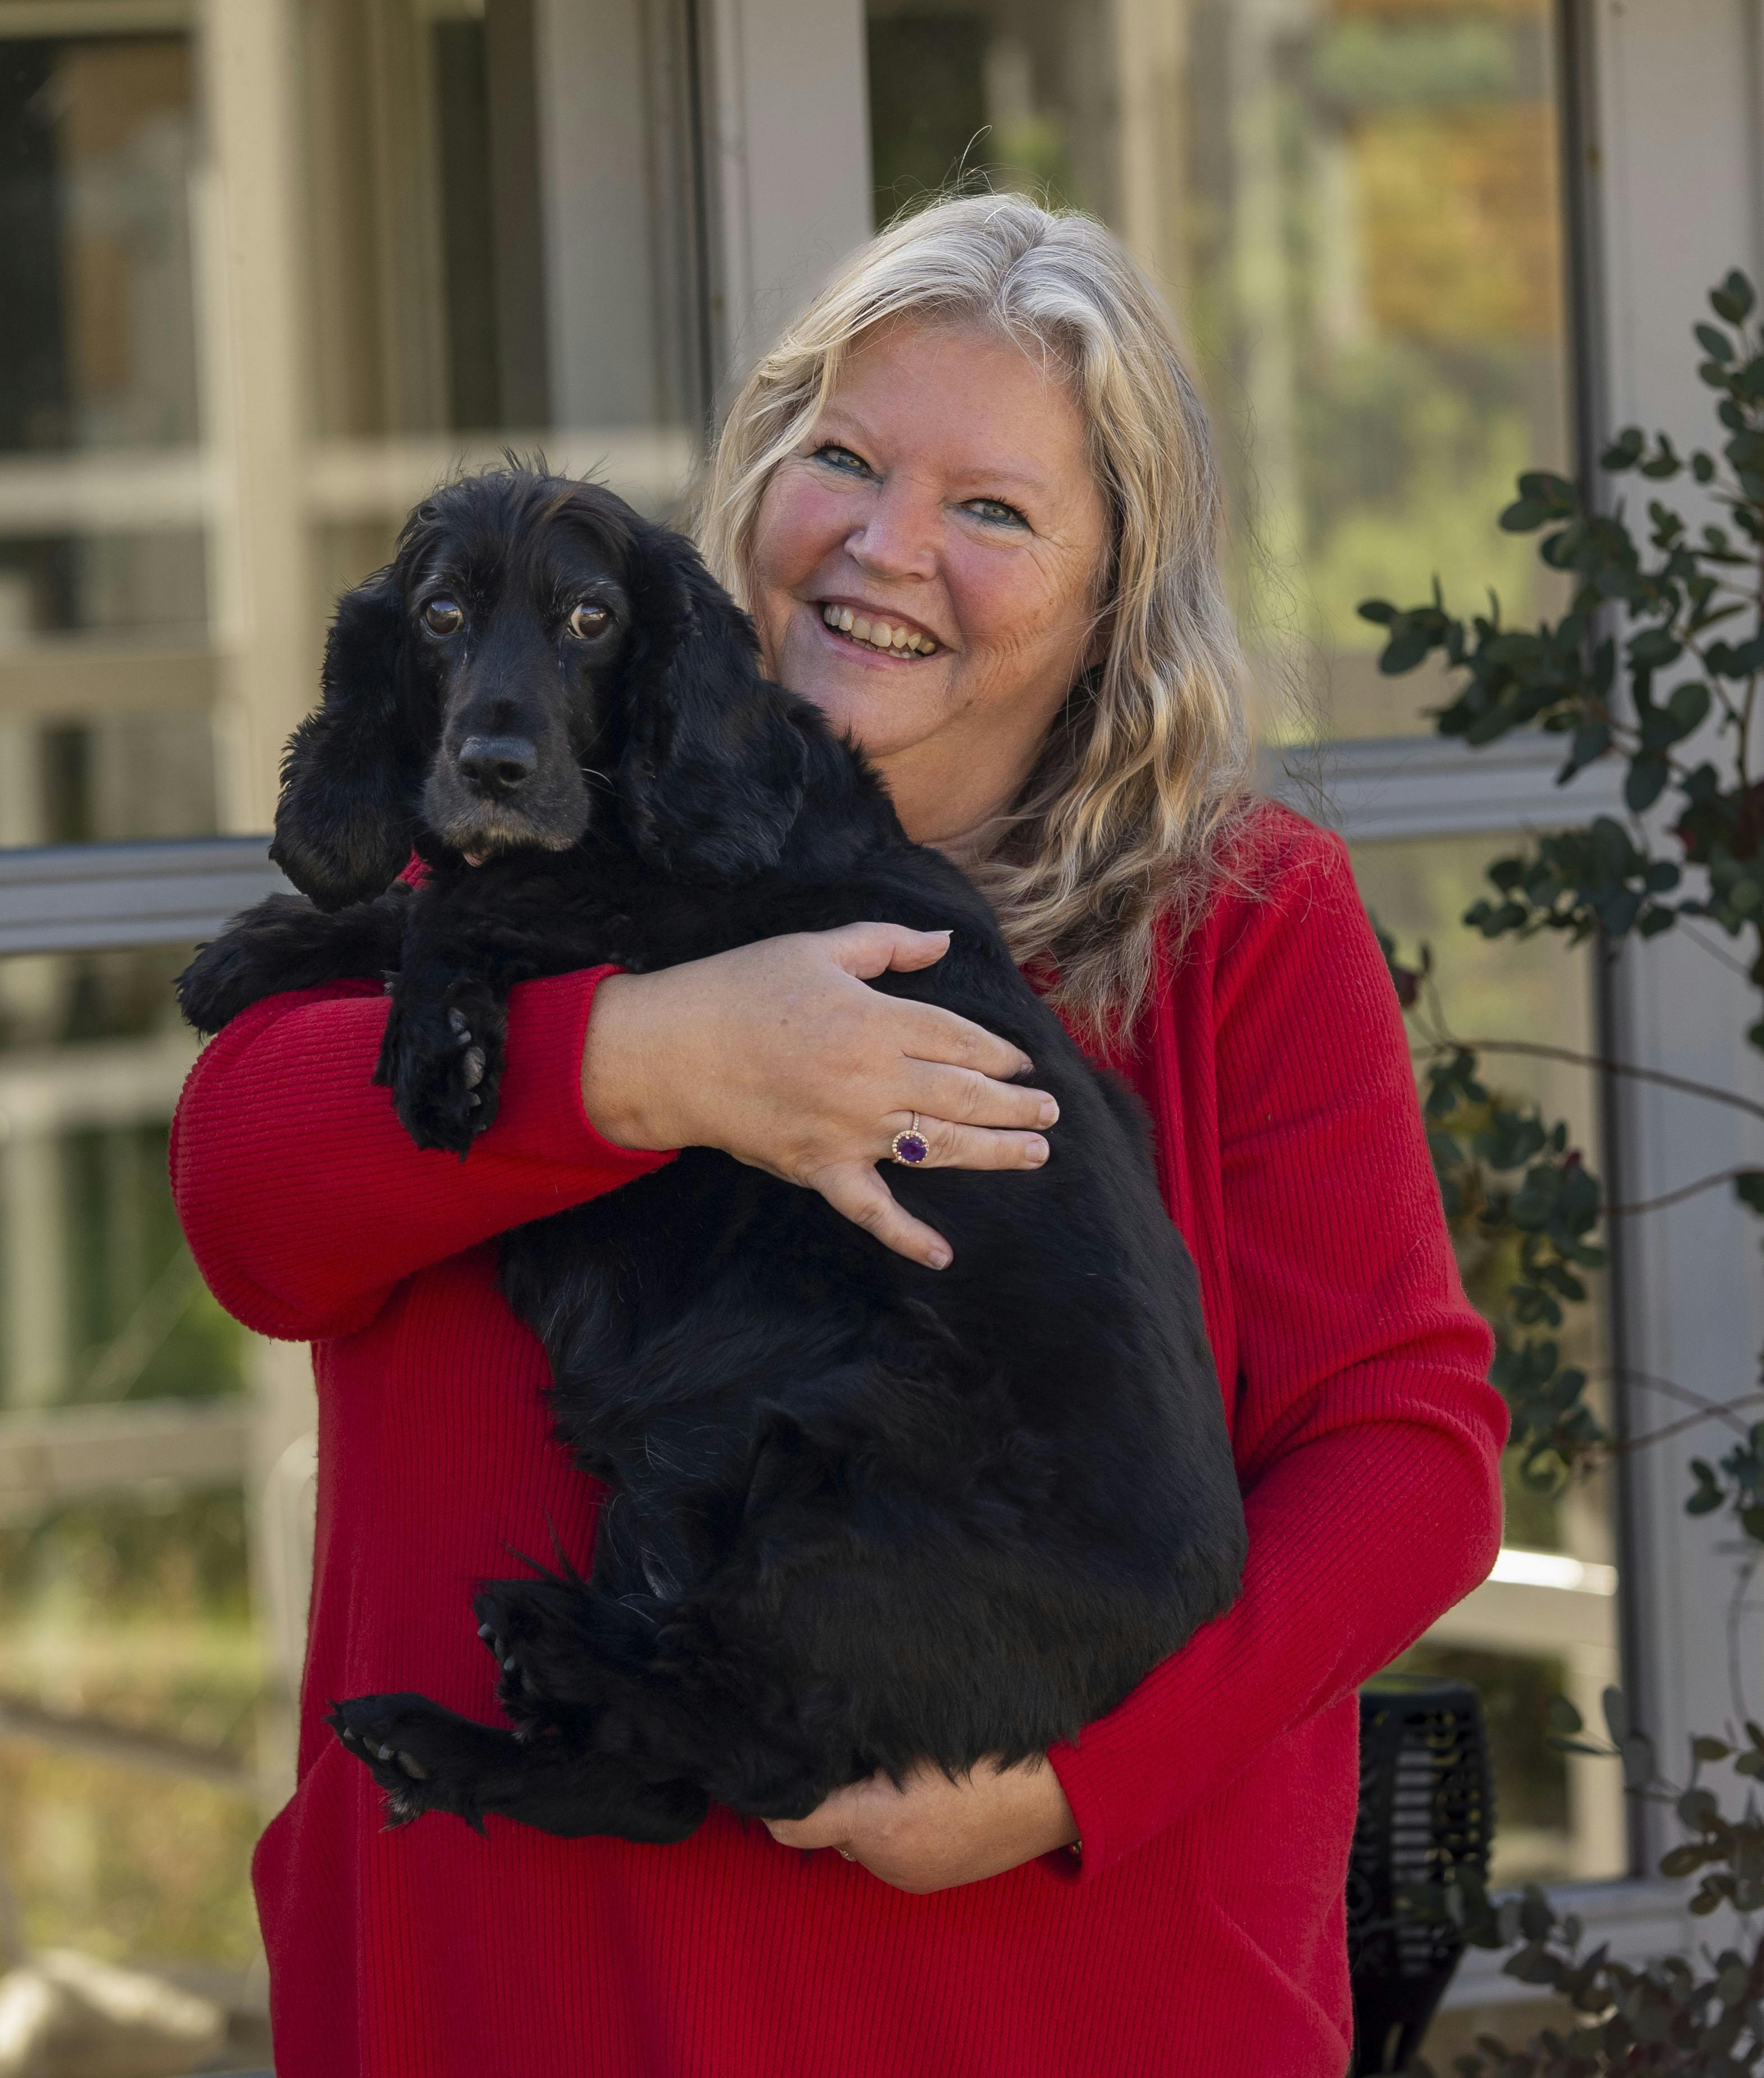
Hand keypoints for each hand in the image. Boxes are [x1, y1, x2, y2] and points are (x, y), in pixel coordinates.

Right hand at [579, 923, 1057, 1266]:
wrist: (671, 1050)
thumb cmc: (741, 989)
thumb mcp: (817, 950)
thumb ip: (886, 946)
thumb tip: (944, 942)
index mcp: (875, 1021)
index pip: (959, 1040)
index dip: (998, 1051)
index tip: (1020, 1061)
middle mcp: (873, 1079)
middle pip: (964, 1094)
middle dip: (1014, 1104)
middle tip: (1049, 1110)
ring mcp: (849, 1131)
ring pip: (938, 1146)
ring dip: (993, 1153)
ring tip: (1035, 1153)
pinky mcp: (819, 1169)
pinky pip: (872, 1210)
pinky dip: (907, 1236)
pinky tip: (942, 1255)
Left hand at [763, 1755, 1078, 1892]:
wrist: (1069, 1787)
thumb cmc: (995, 1745)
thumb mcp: (919, 1729)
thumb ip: (862, 1738)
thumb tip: (815, 1728)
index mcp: (879, 1824)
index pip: (789, 1824)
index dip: (775, 1792)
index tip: (776, 1757)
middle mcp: (887, 1861)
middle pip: (827, 1826)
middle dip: (831, 1791)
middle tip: (847, 1744)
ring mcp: (912, 1876)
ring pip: (860, 1837)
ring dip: (864, 1807)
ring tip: (890, 1761)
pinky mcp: (935, 1879)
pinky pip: (891, 1849)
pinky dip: (893, 1824)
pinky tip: (919, 1789)